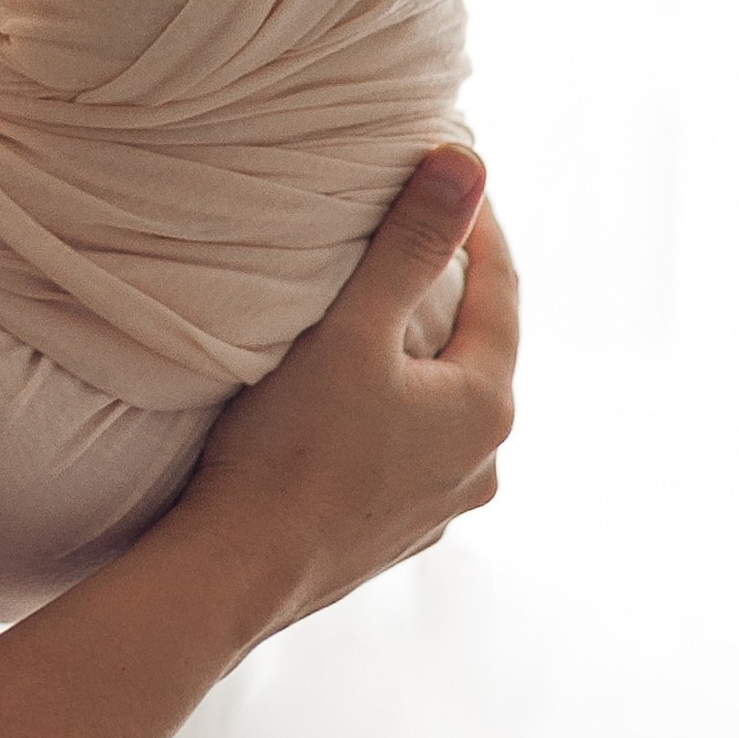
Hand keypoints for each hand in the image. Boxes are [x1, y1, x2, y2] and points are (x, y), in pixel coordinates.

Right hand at [177, 153, 516, 638]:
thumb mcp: (351, 329)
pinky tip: (352, 403)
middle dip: (450, 290)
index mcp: (484, 407)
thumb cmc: (290, 449)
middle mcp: (482, 463)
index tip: (451, 175)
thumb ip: (410, 245)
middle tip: (416, 234)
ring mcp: (442, 506)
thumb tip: (466, 163)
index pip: (500, 289)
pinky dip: (392, 413)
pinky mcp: (398, 534)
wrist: (237, 573)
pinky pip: (410, 452)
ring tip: (379, 316)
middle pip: (477, 350)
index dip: (477, 226)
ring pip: (443, 407)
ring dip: (420, 358)